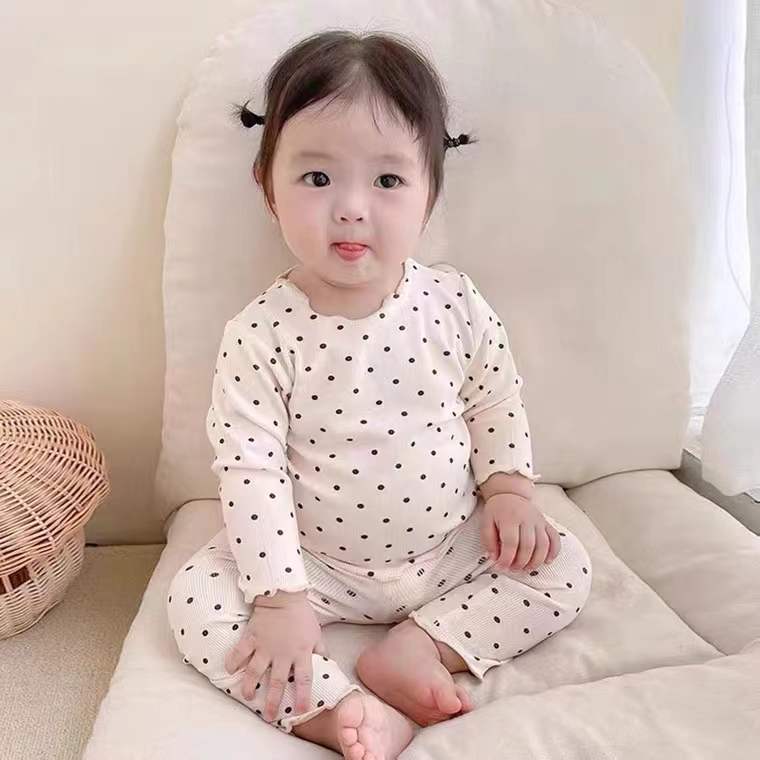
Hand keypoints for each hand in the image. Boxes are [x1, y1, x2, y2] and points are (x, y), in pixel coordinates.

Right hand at [224, 591, 327, 719]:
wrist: (284, 594)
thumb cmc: (302, 614)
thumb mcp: (316, 632)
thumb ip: (320, 650)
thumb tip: (326, 663)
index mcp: (301, 653)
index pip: (304, 680)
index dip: (302, 697)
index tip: (300, 711)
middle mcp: (282, 654)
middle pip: (277, 682)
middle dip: (273, 702)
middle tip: (269, 716)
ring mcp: (265, 646)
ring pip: (255, 672)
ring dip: (250, 686)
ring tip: (248, 697)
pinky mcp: (252, 637)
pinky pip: (240, 652)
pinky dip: (233, 662)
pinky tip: (229, 671)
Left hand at [481, 493, 561, 571]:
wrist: (509, 494)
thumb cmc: (497, 510)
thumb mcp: (486, 522)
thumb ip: (488, 541)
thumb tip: (494, 558)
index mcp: (510, 518)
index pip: (511, 542)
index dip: (507, 558)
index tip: (501, 567)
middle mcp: (527, 518)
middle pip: (528, 545)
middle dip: (521, 562)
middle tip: (513, 569)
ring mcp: (539, 521)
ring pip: (543, 545)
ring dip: (536, 561)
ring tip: (526, 569)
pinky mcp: (546, 523)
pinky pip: (554, 539)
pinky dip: (553, 552)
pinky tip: (547, 561)